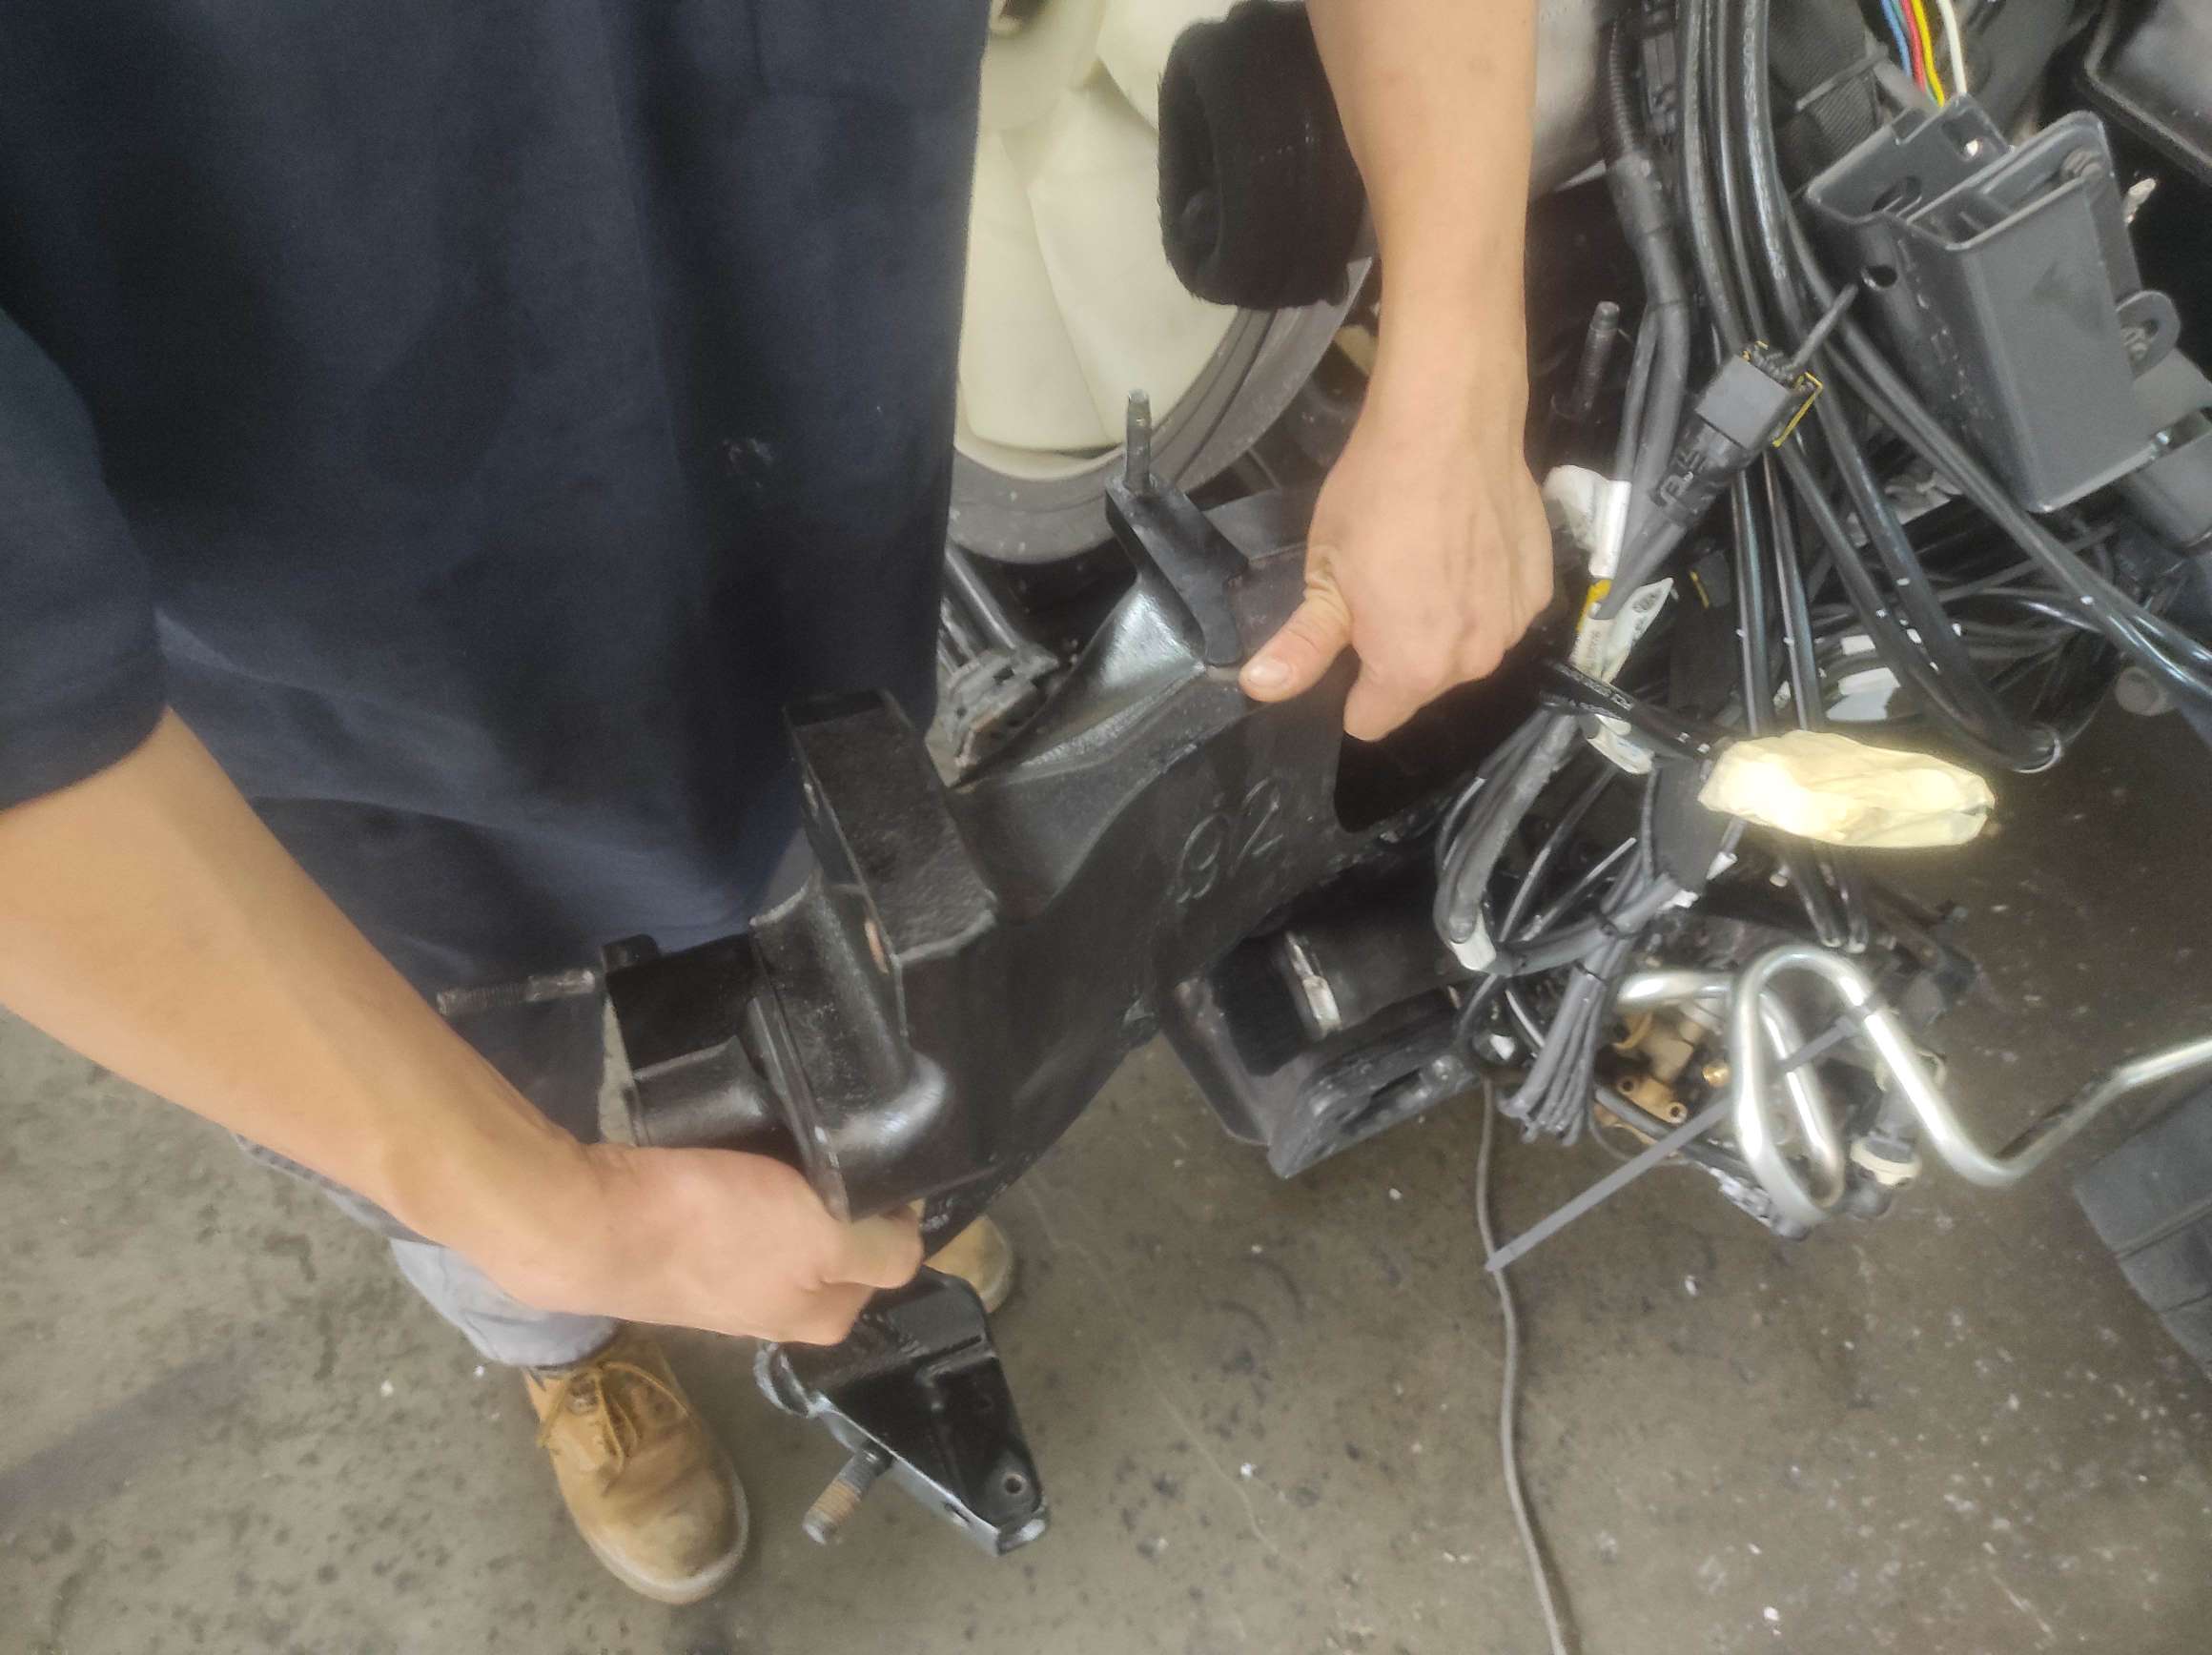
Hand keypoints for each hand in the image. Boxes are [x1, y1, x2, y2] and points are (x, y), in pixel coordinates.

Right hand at [478, 1141, 923, 1346]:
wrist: (589, 1225)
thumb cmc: (711, 1232)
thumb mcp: (822, 1242)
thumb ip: (880, 1250)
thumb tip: (910, 1240)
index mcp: (823, 1319)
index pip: (890, 1255)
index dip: (889, 1204)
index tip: (873, 1156)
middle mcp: (781, 1310)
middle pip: (841, 1238)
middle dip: (840, 1195)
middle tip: (824, 1145)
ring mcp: (730, 1281)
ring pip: (792, 1220)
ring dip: (793, 1184)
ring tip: (779, 1144)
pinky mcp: (687, 1249)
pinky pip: (742, 1208)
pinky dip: (746, 1181)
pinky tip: (737, 1155)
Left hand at [1238, 346, 1551, 739]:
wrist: (1452, 423)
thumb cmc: (1375, 497)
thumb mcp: (1324, 571)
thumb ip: (1302, 644)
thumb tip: (1260, 689)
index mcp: (1411, 668)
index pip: (1371, 719)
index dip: (1350, 688)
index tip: (1345, 639)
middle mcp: (1472, 662)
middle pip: (1420, 686)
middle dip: (1397, 653)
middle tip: (1381, 586)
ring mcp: (1513, 625)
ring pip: (1463, 651)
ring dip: (1444, 625)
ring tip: (1425, 563)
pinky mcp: (1540, 589)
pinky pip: (1499, 615)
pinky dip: (1482, 594)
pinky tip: (1466, 547)